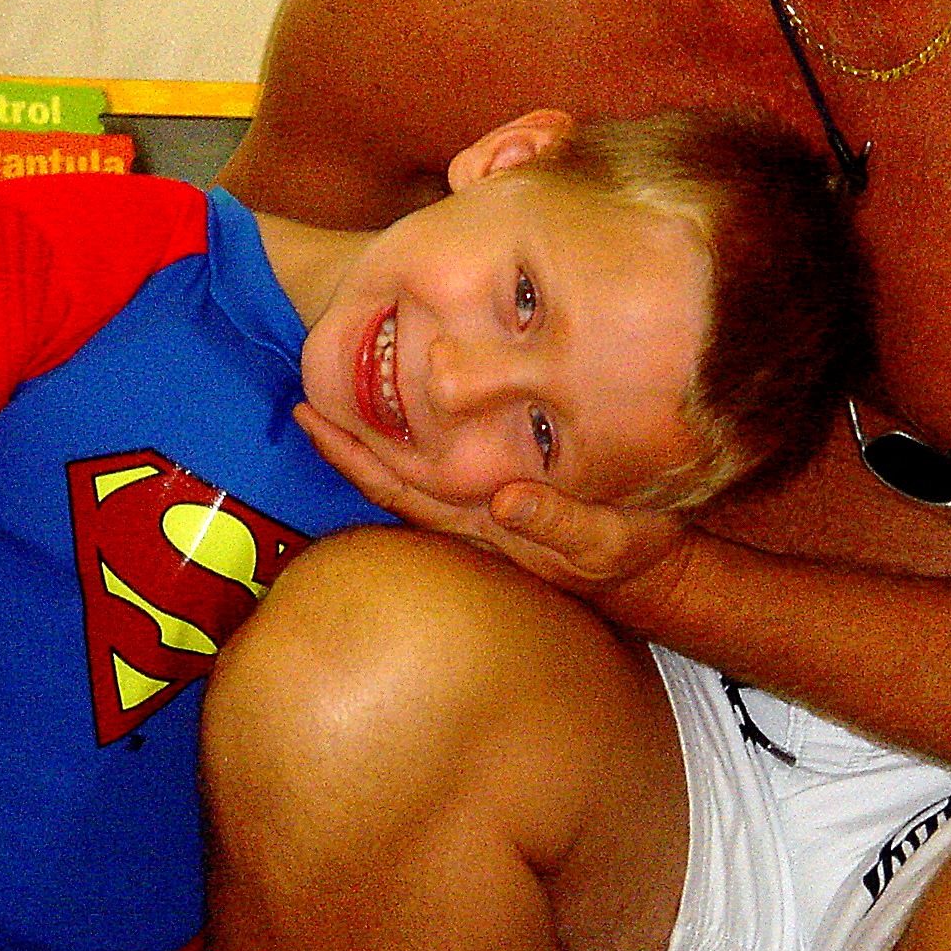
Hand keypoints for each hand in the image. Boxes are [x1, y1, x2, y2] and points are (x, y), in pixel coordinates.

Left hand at [292, 403, 697, 617]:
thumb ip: (558, 523)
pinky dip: (414, 431)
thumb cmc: (628, 550)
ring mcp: (482, 503)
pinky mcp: (501, 488)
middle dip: (345, 440)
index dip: (353, 456)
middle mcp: (471, 513)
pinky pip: (443, 458)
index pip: (400, 488)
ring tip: (339, 387)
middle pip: (390, 478)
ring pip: (412, 468)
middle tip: (302, 396)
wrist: (648, 563)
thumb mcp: (605, 539)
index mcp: (483, 522)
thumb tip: (506, 500)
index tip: (311, 416)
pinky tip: (408, 398)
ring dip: (373, 434)